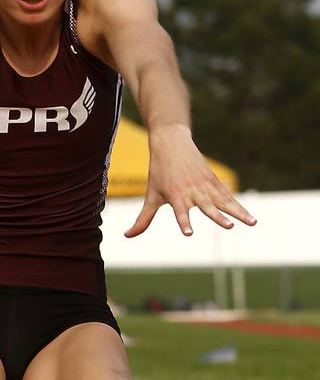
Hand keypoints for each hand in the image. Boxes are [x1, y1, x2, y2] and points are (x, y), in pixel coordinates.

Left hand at [124, 125, 256, 237]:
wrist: (171, 143)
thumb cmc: (158, 173)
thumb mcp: (151, 196)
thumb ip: (143, 219)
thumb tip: (126, 236)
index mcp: (175, 196)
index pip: (180, 212)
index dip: (183, 222)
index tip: (188, 232)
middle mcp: (192, 191)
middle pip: (207, 207)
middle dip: (218, 217)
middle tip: (229, 226)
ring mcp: (205, 185)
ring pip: (224, 201)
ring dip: (238, 212)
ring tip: (252, 223)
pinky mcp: (214, 181)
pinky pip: (228, 196)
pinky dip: (238, 206)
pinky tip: (249, 217)